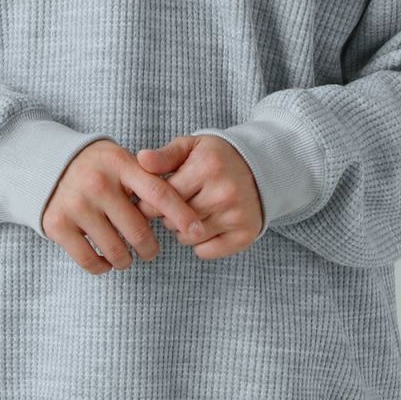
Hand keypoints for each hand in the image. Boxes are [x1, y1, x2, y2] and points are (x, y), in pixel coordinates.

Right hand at [41, 138, 209, 275]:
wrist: (44, 164)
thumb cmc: (96, 167)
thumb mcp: (120, 161)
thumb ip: (147, 180)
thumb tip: (184, 212)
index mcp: (119, 164)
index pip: (159, 193)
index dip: (182, 215)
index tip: (198, 232)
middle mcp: (98, 183)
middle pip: (139, 231)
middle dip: (150, 248)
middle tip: (150, 250)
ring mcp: (76, 204)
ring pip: (117, 251)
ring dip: (127, 260)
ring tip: (126, 255)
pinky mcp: (57, 225)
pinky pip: (91, 261)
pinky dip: (103, 267)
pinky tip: (106, 260)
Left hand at [136, 134, 263, 259]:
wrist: (259, 168)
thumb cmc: (216, 158)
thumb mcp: (191, 147)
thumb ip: (165, 155)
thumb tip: (141, 159)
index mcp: (207, 167)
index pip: (164, 196)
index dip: (151, 201)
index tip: (150, 201)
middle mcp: (224, 192)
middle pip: (174, 220)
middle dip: (167, 216)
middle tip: (175, 206)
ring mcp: (236, 215)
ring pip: (188, 238)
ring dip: (182, 231)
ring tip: (190, 215)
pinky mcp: (244, 234)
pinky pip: (206, 252)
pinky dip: (200, 244)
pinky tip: (205, 227)